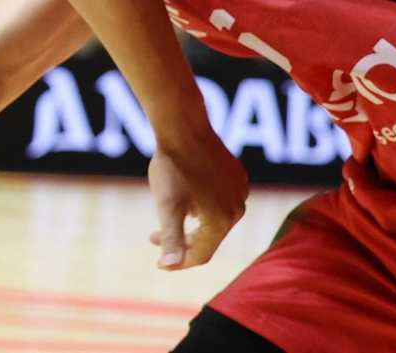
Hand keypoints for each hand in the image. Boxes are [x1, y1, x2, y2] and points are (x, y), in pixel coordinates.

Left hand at [147, 124, 246, 269]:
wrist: (183, 128)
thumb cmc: (173, 167)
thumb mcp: (168, 207)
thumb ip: (172, 239)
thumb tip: (170, 266)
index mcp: (222, 221)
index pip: (200, 254)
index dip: (178, 262)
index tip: (158, 261)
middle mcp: (238, 208)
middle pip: (208, 237)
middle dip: (182, 240)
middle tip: (155, 236)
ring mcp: (240, 191)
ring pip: (214, 218)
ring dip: (192, 222)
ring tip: (171, 210)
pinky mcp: (238, 176)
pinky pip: (220, 200)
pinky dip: (203, 204)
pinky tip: (187, 194)